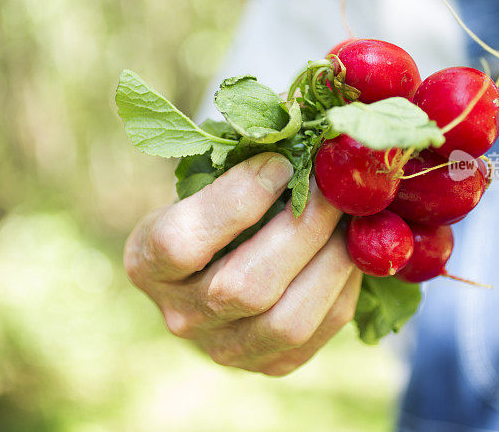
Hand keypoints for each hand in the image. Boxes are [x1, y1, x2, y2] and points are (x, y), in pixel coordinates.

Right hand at [124, 152, 361, 375]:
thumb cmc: (215, 207)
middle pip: (242, 288)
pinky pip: (320, 330)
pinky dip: (344, 285)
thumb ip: (241, 162)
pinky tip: (351, 249)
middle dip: (300, 229)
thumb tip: (301, 134)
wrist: (219, 268)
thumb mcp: (207, 182)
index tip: (280, 162)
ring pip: (287, 321)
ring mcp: (225, 349)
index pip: (181, 243)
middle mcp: (180, 316)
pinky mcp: (271, 365)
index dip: (234, 202)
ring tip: (351, 218)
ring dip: (331, 260)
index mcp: (147, 262)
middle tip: (333, 188)